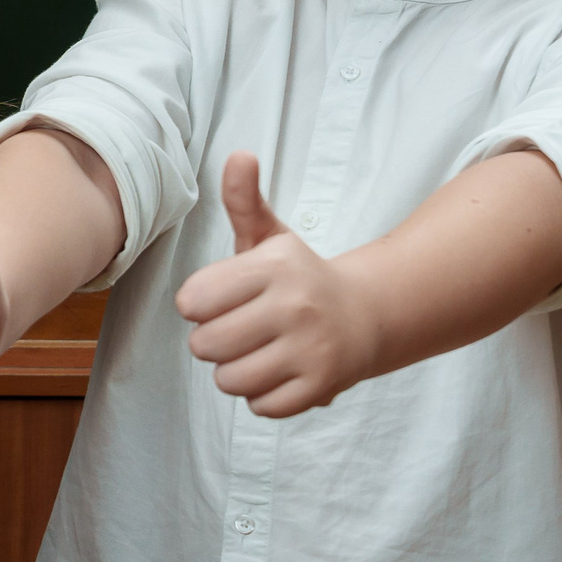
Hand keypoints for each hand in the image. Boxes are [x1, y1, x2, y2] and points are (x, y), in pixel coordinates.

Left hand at [176, 153, 381, 417]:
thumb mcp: (270, 237)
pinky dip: (263, 396)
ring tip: (258, 352)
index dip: (198, 305)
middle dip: (212, 342)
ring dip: (234, 372)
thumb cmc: (299, 279)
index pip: (193, 300)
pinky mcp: (322, 386)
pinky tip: (280, 372)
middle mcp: (295, 306)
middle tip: (238, 331)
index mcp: (275, 266)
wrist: (368, 315)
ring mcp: (311, 348)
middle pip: (205, 345)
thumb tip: (239, 155)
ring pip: (229, 380)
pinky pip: (261, 406)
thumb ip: (244, 201)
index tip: (220, 300)